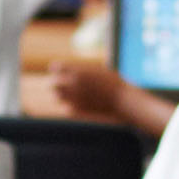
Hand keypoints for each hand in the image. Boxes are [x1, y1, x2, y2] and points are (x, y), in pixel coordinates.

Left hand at [48, 59, 168, 130]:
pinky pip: (67, 109)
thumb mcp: (100, 71)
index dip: (58, 70)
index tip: (61, 72)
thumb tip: (75, 72)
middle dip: (58, 84)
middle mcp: (73, 84)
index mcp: (78, 71)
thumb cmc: (116, 85)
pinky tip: (81, 105)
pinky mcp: (78, 111)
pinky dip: (71, 107)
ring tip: (73, 96)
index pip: (56, 68)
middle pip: (54, 84)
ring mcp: (74, 98)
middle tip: (64, 85)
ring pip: (58, 97)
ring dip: (62, 96)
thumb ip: (85, 72)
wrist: (124, 101)